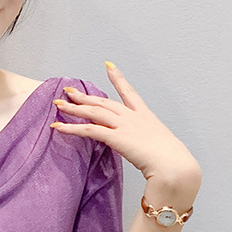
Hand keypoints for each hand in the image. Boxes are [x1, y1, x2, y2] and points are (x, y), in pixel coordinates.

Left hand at [50, 62, 201, 189]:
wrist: (174, 166)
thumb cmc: (173, 162)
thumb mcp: (162, 147)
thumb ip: (150, 145)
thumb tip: (146, 152)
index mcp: (146, 116)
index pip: (129, 93)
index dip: (118, 78)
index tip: (108, 65)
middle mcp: (133, 117)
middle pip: (104, 102)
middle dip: (85, 96)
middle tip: (69, 91)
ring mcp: (124, 126)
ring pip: (93, 112)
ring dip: (73, 108)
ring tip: (58, 105)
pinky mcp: (116, 137)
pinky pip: (89, 130)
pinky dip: (71, 128)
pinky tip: (58, 127)